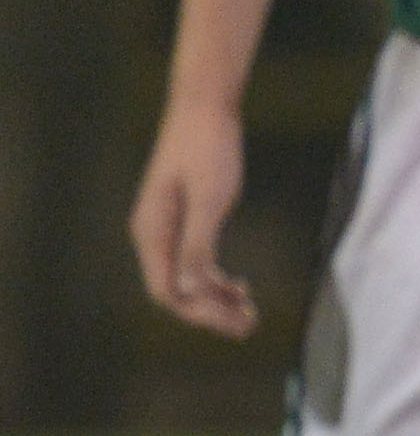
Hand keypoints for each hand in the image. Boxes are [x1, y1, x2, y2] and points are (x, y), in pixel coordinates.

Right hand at [132, 96, 256, 337]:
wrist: (205, 108)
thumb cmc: (208, 149)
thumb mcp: (210, 199)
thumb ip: (198, 245)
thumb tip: (189, 290)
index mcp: (153, 233)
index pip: (167, 291)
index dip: (198, 313)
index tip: (233, 323)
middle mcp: (153, 235)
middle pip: (176, 290)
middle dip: (210, 312)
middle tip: (250, 327)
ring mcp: (167, 228)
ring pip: (187, 279)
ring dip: (215, 299)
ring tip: (250, 314)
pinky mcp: (183, 219)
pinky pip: (194, 261)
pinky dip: (216, 278)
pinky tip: (240, 287)